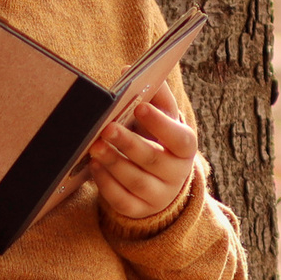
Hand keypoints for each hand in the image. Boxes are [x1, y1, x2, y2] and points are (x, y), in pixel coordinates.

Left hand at [89, 86, 196, 219]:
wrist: (161, 182)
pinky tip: (95, 167)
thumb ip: (151, 94)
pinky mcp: (139, 210)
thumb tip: (129, 69)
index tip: (140, 107)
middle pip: (152, 159)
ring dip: (113, 162)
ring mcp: (159, 195)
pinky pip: (122, 200)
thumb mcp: (162, 119)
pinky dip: (107, 184)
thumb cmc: (158, 140)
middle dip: (128, 143)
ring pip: (135, 181)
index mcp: (185, 148)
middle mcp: (176, 174)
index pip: (180, 138)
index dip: (161, 124)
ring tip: (95, 146)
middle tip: (107, 128)